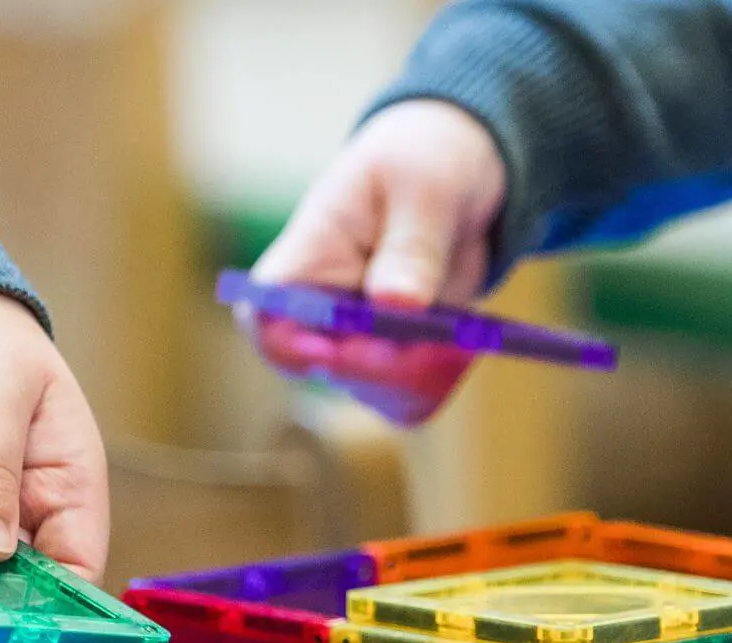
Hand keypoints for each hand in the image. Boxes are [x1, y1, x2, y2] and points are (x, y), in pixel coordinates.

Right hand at [242, 100, 505, 424]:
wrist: (458, 171)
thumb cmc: (423, 162)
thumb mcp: (423, 188)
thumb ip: (410, 247)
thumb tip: (396, 304)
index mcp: (309, 254)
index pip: (266, 310)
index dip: (286, 341)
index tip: (331, 349)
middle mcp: (324, 307)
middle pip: (324, 366)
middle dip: (378, 368)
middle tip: (433, 344)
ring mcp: (361, 337)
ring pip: (372, 389)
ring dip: (416, 377)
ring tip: (460, 335)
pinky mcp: (401, 354)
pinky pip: (411, 391)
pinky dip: (440, 378)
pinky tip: (466, 342)